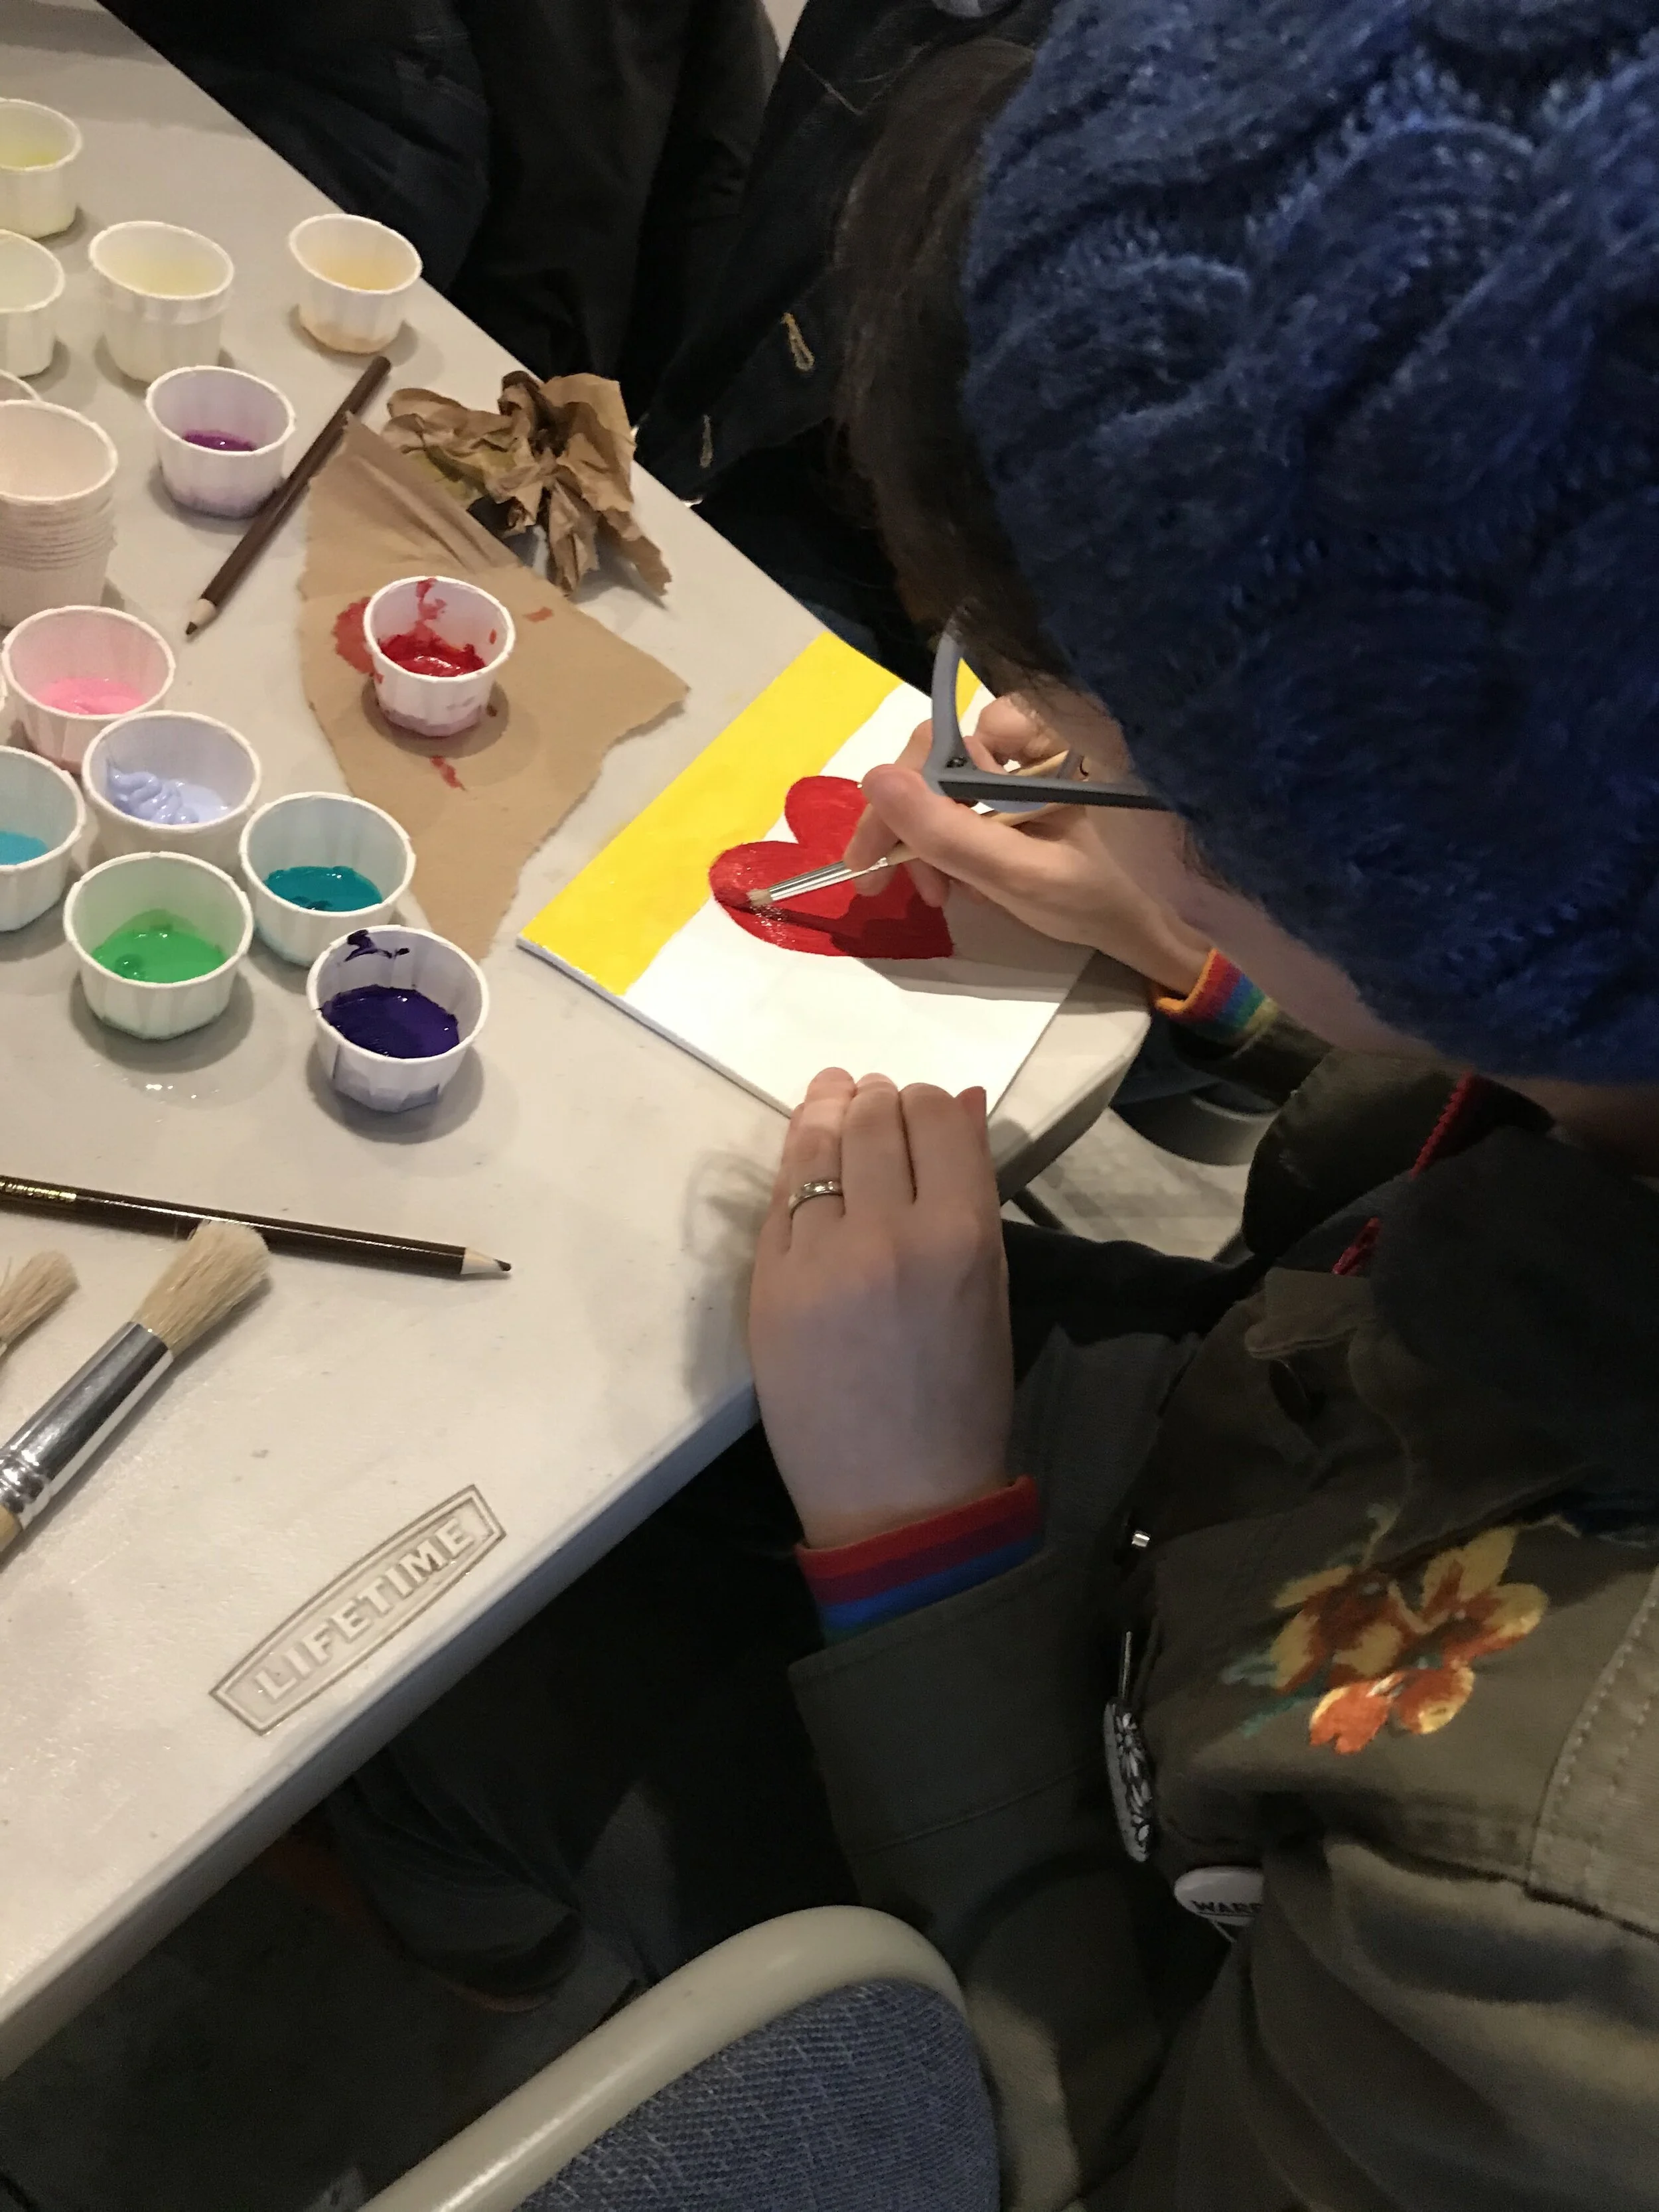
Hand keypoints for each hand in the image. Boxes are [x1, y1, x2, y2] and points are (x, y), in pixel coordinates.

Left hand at [749, 1068, 1012, 1550]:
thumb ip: (971, 1194)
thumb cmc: (962, 1401)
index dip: (929, 1101)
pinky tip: (804, 1160)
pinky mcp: (768, 1283)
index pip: (939, 1118)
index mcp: (962, 1236)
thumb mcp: (991, 1291)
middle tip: (872, 1100)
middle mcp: (889, 1232)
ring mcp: (820, 1257)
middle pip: (873, 1120)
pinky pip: (778, 1200)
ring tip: (832, 1102)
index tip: (922, 1108)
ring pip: (816, 1147)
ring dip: (826, 1113)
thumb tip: (956, 1106)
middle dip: (876, 1100)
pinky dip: (793, 1170)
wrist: (898, 1499)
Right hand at [840, 698, 1210, 994]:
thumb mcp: (1020, 876)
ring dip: (939, 838)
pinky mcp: (1043, 779)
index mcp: (1056, 730)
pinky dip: (967, 836)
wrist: (1166, 927)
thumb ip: (947, 834)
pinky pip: (980, 796)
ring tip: (948, 893)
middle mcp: (1047, 723)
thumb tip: (873, 780)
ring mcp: (1045, 753)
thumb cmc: (1106, 900)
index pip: (945, 743)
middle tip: (912, 890)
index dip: (899, 800)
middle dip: (918, 826)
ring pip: (957, 782)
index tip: (872, 862)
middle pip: (946, 759)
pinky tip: (974, 878)